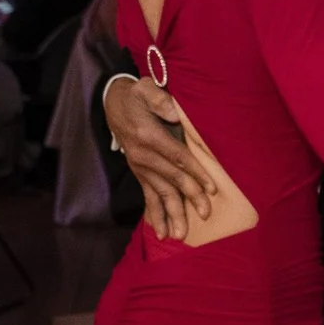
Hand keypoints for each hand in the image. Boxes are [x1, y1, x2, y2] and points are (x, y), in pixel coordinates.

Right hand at [102, 74, 214, 238]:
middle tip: (205, 214)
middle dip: (189, 198)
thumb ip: (159, 100)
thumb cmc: (137, 95)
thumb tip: (174, 114)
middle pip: (171, 180)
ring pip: (159, 193)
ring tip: (180, 235)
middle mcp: (143, 156)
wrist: (112, 102)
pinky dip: (154, 213)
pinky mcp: (139, 172)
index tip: (211, 189)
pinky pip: (147, 195)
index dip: (195, 173)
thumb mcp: (146, 89)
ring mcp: (140, 166)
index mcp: (149, 136)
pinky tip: (160, 231)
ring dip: (171, 214)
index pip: (177, 158)